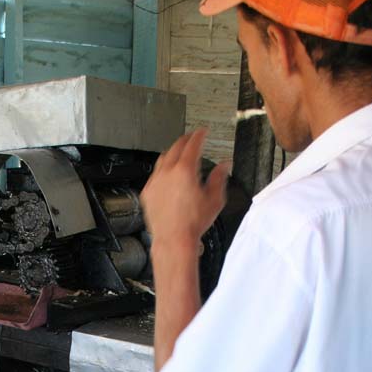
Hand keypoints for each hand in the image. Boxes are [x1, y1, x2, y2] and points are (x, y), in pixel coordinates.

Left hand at [140, 129, 229, 249]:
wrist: (174, 239)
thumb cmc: (193, 223)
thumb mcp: (214, 199)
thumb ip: (219, 178)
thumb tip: (224, 166)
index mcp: (185, 170)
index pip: (192, 144)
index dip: (199, 135)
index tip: (202, 131)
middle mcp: (167, 173)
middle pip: (175, 147)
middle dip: (185, 140)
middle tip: (191, 139)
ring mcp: (155, 182)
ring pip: (162, 159)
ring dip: (171, 153)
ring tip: (178, 154)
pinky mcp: (147, 193)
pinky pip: (154, 175)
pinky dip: (162, 170)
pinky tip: (167, 176)